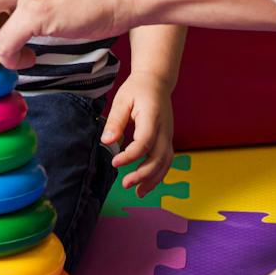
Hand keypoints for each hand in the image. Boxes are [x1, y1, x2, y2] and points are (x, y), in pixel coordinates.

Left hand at [104, 73, 174, 194]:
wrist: (157, 82)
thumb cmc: (137, 89)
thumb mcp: (122, 100)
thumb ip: (115, 121)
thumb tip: (107, 141)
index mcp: (153, 117)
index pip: (145, 141)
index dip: (130, 155)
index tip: (114, 162)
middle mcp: (165, 129)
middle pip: (158, 157)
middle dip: (143, 174)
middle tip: (125, 183)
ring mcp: (168, 136)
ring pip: (165, 163)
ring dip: (153, 179)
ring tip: (137, 192)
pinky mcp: (168, 141)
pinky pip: (166, 161)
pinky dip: (158, 175)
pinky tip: (145, 186)